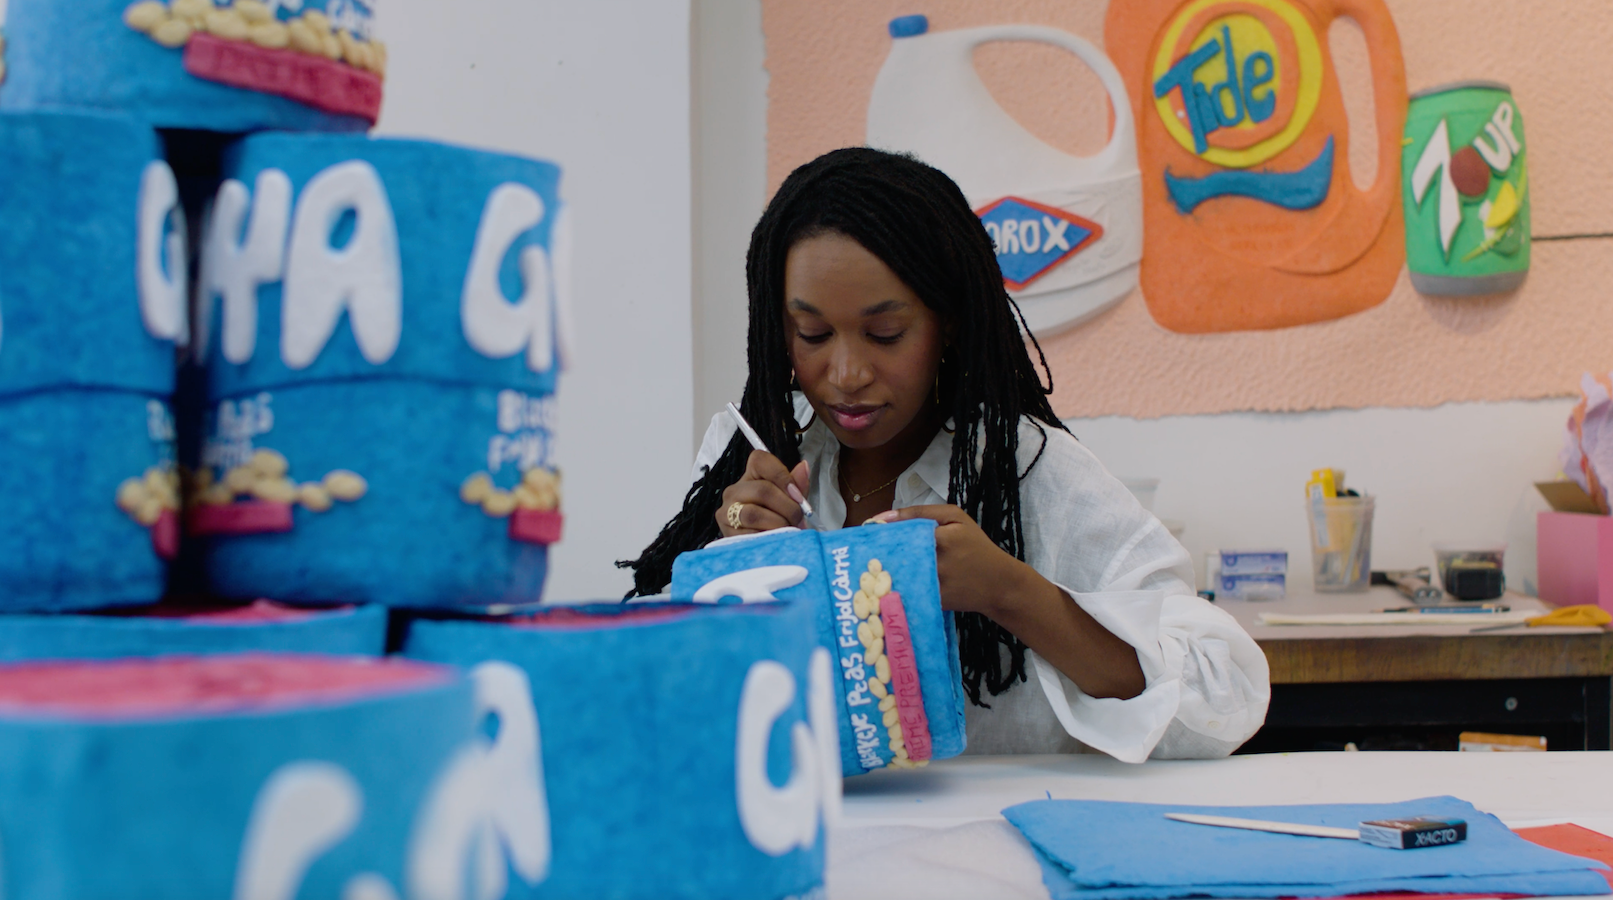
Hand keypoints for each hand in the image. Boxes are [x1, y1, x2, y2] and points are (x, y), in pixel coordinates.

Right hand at [717, 451, 811, 536]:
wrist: (762, 545)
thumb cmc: (777, 517)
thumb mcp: (790, 500)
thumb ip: (797, 485)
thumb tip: (804, 467)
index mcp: (751, 476)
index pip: (761, 461)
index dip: (783, 476)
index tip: (798, 495)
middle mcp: (734, 491)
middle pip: (762, 490)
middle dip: (787, 507)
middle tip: (798, 519)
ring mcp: (726, 512)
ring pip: (754, 514)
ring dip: (778, 524)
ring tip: (788, 530)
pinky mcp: (726, 533)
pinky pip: (749, 535)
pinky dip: (767, 538)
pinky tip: (775, 539)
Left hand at [875, 505, 1145, 699]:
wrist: (999, 584)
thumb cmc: (976, 546)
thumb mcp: (956, 518)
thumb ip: (921, 512)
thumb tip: (883, 516)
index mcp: (943, 537)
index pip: (902, 532)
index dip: (879, 534)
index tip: (863, 533)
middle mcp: (938, 562)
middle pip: (896, 556)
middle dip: (876, 555)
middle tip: (858, 552)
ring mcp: (936, 584)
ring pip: (898, 576)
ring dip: (880, 572)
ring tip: (866, 567)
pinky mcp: (934, 601)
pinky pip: (907, 592)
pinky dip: (894, 588)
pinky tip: (884, 583)